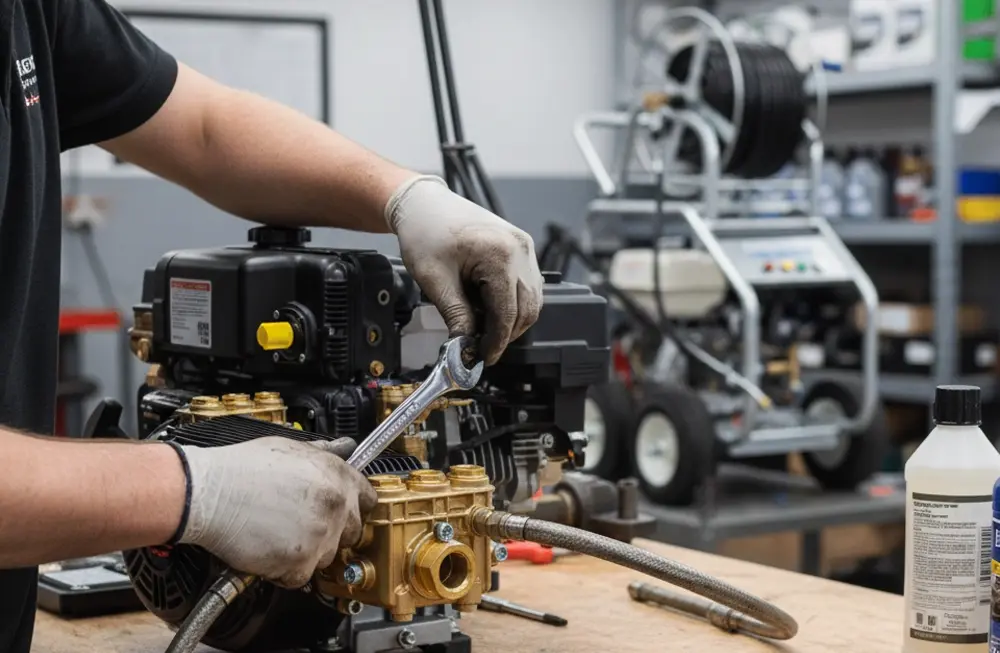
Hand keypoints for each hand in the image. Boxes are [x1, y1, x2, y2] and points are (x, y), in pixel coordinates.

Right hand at [174, 437, 376, 588]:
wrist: (208, 493)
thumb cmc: (241, 469)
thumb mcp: (290, 447)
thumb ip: (322, 454)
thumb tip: (343, 449)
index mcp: (336, 475)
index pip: (368, 499)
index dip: (353, 506)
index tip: (343, 512)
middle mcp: (335, 505)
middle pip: (352, 532)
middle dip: (332, 531)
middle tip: (302, 525)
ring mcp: (320, 536)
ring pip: (328, 556)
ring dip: (308, 551)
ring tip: (279, 533)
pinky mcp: (300, 563)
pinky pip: (302, 576)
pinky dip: (285, 570)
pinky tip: (269, 549)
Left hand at [385, 175, 544, 364]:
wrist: (424, 203)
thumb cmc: (425, 232)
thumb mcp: (435, 281)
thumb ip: (456, 316)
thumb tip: (466, 346)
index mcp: (500, 255)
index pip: (508, 313)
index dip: (497, 341)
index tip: (484, 357)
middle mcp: (520, 249)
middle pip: (527, 309)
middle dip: (506, 333)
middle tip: (482, 347)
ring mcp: (524, 247)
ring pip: (532, 299)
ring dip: (512, 319)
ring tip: (484, 328)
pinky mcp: (521, 247)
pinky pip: (528, 284)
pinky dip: (514, 302)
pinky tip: (491, 308)